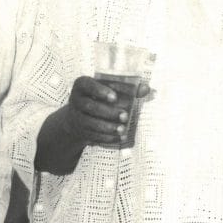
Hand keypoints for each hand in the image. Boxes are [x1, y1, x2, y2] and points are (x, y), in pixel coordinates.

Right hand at [35, 76, 150, 173]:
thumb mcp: (108, 90)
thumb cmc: (99, 98)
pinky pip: (92, 135)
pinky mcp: (80, 131)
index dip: (99, 90)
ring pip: (89, 123)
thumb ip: (128, 89)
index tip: (114, 97)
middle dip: (108, 112)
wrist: (79, 116)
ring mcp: (76, 117)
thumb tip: (146, 88)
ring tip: (123, 129)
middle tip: (125, 115)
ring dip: (107, 127)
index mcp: (82, 85)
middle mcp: (76, 100)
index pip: (86, 84)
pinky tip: (119, 137)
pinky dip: (107, 137)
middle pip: (89, 106)